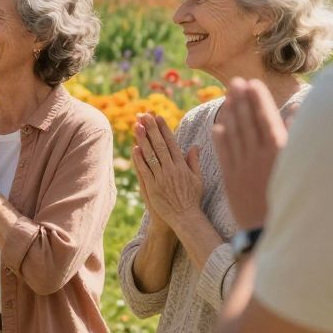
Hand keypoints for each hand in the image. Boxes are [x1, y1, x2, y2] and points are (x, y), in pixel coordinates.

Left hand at [131, 113, 202, 227]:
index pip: (172, 143)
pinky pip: (145, 171)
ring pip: (151, 155)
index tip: (158, 117)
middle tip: (144, 115)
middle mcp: (172, 170)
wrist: (185, 218)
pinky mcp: (152, 187)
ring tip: (136, 126)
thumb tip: (195, 146)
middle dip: (151, 129)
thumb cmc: (192, 199)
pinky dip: (139, 159)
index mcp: (183, 166)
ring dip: (143, 140)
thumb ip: (194, 162)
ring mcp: (161, 178)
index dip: (164, 129)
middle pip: (160, 145)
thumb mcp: (198, 179)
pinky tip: (134, 149)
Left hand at [212, 78, 288, 229]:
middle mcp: (258, 158)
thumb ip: (295, 136)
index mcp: (278, 154)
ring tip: (226, 96)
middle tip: (234, 81)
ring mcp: (243, 169)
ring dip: (230, 115)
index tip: (252, 83)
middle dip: (241, 101)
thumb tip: (297, 111)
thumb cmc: (295, 197)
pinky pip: (224, 156)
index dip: (258, 101)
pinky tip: (217, 127)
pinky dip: (220, 140)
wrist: (274, 231)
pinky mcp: (231, 181)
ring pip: (234, 136)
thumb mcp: (299, 166)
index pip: (266, 120)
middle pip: (248, 123)